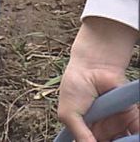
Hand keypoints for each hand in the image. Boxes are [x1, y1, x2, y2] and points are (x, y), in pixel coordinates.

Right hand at [58, 17, 139, 141]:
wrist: (94, 67)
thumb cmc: (76, 86)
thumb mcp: (68, 114)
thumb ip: (79, 134)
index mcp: (85, 129)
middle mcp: (102, 129)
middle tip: (110, 141)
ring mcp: (117, 123)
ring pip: (124, 140)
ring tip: (120, 139)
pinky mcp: (131, 116)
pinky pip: (136, 131)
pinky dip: (136, 136)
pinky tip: (131, 137)